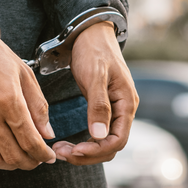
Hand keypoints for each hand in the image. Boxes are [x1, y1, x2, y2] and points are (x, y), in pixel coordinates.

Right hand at [0, 28, 56, 169]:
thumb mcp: (24, 74)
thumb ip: (38, 106)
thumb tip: (47, 135)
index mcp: (9, 98)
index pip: (30, 140)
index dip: (43, 154)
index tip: (49, 157)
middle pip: (13, 153)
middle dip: (29, 162)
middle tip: (36, 160)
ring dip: (9, 165)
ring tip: (18, 160)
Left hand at [52, 21, 138, 164]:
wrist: (90, 34)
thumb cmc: (94, 50)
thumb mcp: (96, 76)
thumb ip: (98, 106)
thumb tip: (100, 135)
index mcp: (126, 104)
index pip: (118, 140)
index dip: (97, 150)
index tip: (74, 151)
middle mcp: (123, 110)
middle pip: (110, 146)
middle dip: (87, 154)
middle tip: (61, 153)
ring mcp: (114, 110)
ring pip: (103, 142)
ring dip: (84, 150)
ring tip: (60, 149)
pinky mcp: (103, 108)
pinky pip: (97, 133)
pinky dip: (84, 141)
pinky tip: (68, 142)